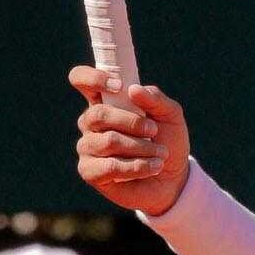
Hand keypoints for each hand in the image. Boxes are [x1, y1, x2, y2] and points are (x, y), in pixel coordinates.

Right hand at [69, 66, 190, 215]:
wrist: (173, 176)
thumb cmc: (167, 140)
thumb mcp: (171, 115)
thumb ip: (156, 99)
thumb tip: (133, 89)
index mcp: (106, 101)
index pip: (81, 80)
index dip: (92, 78)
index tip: (118, 85)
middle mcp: (91, 123)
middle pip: (97, 114)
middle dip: (132, 122)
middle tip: (154, 130)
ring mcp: (88, 147)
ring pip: (107, 141)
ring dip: (140, 148)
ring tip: (160, 153)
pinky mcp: (90, 172)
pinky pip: (109, 167)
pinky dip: (136, 167)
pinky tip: (153, 167)